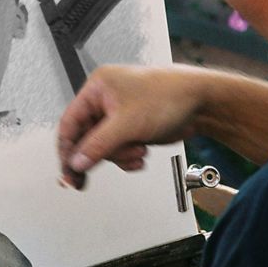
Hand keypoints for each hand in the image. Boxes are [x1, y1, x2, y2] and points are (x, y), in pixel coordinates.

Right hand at [57, 64, 204, 188]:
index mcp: (97, 88)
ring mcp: (118, 114)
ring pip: (104, 147)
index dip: (67, 149)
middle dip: (101, 153)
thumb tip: (76, 162)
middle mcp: (105, 99)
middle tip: (89, 178)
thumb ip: (98, 145)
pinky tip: (141, 154)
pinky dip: (128, 156)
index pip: (69, 122)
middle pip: (86, 138)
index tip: (68, 172)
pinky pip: (119, 149)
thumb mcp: (127, 124)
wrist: (200, 102)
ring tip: (137, 151)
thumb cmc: (169, 96)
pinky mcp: (131, 127)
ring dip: (120, 155)